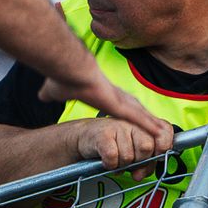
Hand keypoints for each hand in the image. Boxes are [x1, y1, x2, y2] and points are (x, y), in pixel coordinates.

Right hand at [40, 68, 175, 149]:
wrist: (70, 70)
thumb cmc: (64, 78)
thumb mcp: (56, 91)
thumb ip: (52, 94)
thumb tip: (41, 95)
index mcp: (106, 95)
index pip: (124, 108)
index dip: (132, 116)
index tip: (137, 123)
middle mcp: (118, 97)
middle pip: (138, 113)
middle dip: (148, 124)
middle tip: (159, 134)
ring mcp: (120, 100)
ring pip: (142, 117)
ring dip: (153, 127)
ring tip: (165, 137)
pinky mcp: (120, 104)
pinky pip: (138, 118)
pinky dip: (150, 126)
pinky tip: (160, 133)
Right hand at [74, 116, 169, 177]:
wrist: (86, 137)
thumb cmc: (114, 143)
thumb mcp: (134, 150)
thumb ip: (146, 161)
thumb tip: (141, 174)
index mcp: (146, 124)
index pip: (165, 131)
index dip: (163, 147)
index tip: (156, 156)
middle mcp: (133, 122)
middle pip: (146, 148)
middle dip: (139, 161)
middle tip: (130, 161)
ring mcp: (118, 127)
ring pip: (128, 156)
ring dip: (122, 164)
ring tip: (116, 158)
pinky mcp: (102, 136)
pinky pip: (112, 158)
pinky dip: (110, 165)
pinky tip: (107, 160)